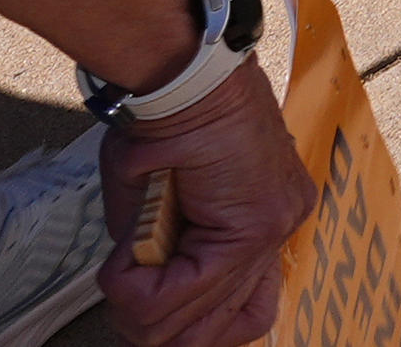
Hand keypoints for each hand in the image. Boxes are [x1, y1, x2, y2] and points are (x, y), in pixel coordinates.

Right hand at [99, 61, 307, 345]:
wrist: (182, 79)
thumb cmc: (164, 124)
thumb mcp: (156, 202)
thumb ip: (161, 252)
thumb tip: (145, 293)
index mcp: (260, 220)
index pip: (242, 314)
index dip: (183, 321)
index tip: (148, 298)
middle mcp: (278, 228)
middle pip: (220, 332)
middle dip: (152, 323)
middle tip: (125, 291)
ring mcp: (274, 229)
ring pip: (195, 327)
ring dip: (138, 305)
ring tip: (122, 268)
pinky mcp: (257, 225)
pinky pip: (187, 292)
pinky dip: (136, 287)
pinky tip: (124, 259)